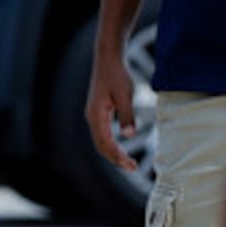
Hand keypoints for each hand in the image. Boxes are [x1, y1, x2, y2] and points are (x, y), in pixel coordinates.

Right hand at [84, 45, 142, 172]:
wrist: (107, 58)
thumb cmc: (117, 74)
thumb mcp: (125, 94)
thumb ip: (127, 115)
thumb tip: (129, 135)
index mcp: (96, 115)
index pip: (105, 143)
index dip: (118, 157)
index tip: (132, 165)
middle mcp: (92, 117)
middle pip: (101, 146)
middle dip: (116, 159)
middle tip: (133, 168)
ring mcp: (93, 115)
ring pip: (101, 141)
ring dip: (113, 153)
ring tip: (128, 162)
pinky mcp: (98, 112)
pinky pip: (102, 134)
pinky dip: (111, 144)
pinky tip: (121, 147)